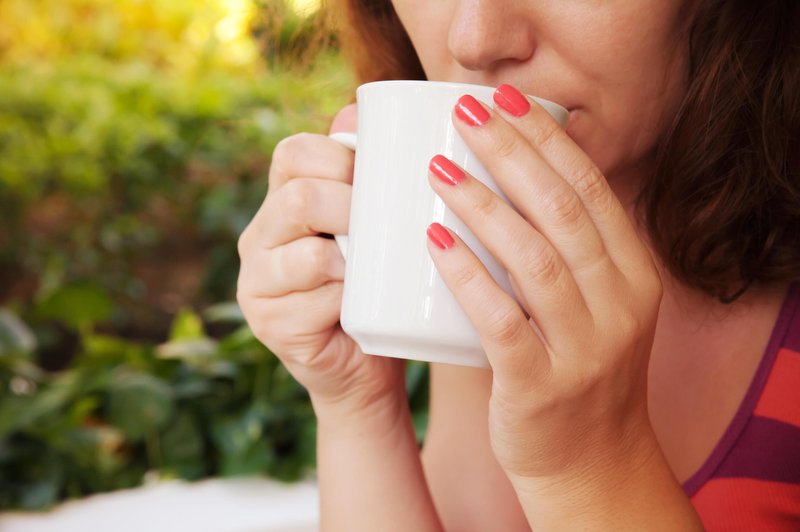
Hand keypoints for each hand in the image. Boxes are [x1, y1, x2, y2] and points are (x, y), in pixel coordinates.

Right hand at [237, 104, 405, 419]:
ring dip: (351, 260)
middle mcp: (259, 238)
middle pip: (298, 197)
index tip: (381, 179)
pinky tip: (359, 308)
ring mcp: (257, 283)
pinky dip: (345, 302)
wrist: (366, 365)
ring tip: (374, 270)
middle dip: (352, 209)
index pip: (294, 153)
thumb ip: (364, 176)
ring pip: (304, 254)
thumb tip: (356, 112)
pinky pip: (311, 302)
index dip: (340, 158)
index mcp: (281, 202)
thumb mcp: (374, 229)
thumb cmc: (377, 287)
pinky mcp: (269, 324)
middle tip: (385, 229)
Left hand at [426, 85, 663, 484]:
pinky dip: (467, 275)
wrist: (589, 461)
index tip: (504, 100)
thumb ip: (564, 249)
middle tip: (465, 114)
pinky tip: (434, 240)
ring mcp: (586, 346)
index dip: (545, 139)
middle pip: (563, 211)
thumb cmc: (574, 368)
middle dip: (512, 153)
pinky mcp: (542, 384)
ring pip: (535, 258)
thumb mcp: (591, 304)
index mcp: (634, 274)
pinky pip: (501, 320)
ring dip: (484, 205)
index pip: (591, 189)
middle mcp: (620, 304)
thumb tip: (506, 179)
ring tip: (439, 169)